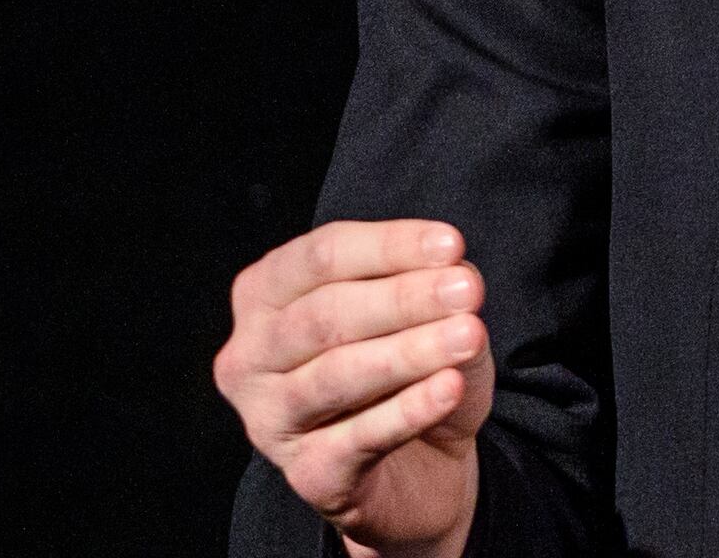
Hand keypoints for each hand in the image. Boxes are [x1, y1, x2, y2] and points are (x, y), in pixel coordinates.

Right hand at [215, 218, 495, 557]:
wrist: (417, 468)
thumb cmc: (405, 372)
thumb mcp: (421, 313)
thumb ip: (429, 285)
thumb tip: (454, 272)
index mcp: (264, 294)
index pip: (321, 256)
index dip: (388, 246)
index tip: (451, 245)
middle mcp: (250, 356)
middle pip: (324, 315)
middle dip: (403, 298)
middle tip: (467, 289)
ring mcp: (269, 419)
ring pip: (337, 376)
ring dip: (409, 352)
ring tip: (468, 335)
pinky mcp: (307, 474)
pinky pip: (358, 438)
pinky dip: (408, 409)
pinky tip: (450, 387)